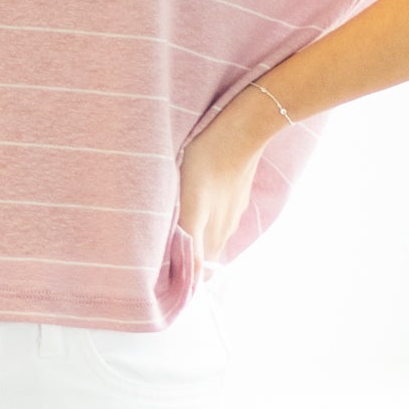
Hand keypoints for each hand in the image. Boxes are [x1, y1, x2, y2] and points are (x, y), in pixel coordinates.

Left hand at [175, 85, 281, 286]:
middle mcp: (225, 228)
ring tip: (175, 234)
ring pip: (212, 233)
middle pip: (206, 254)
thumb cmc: (209, 163)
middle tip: (164, 260)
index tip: (168, 280)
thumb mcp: (192, 207)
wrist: (244, 127)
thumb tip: (193, 280)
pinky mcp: (235, 191)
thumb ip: (190, 242)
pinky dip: (205, 218)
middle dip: (189, 261)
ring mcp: (232, 209)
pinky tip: (196, 206)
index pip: (201, 272)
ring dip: (196, 239)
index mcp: (214, 237)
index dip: (187, 279)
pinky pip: (219, 213)